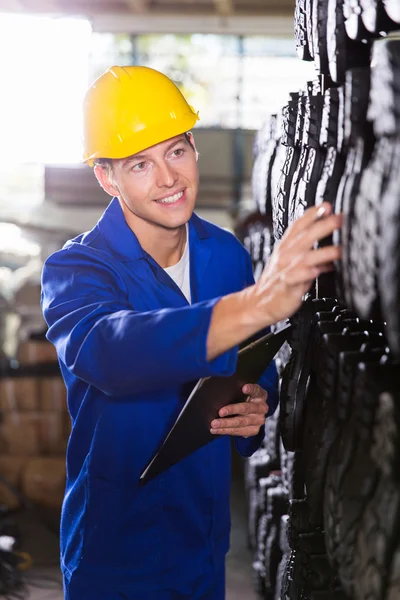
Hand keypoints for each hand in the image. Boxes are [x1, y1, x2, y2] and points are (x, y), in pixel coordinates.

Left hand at [210, 383, 267, 438]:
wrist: (251, 414)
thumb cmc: (242, 399)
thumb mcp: (241, 391)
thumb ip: (234, 389)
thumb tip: (212, 381)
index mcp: (260, 395)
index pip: (256, 390)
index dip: (251, 389)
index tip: (243, 388)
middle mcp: (262, 407)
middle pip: (246, 408)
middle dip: (232, 410)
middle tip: (220, 412)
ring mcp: (259, 420)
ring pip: (241, 422)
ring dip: (226, 423)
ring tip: (214, 424)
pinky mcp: (254, 430)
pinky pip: (238, 431)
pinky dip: (225, 431)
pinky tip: (215, 430)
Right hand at [250, 203, 341, 324]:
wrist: (257, 303)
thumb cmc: (277, 282)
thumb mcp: (292, 263)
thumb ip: (312, 254)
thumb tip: (336, 248)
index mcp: (286, 247)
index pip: (298, 225)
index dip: (312, 214)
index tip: (327, 205)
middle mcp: (285, 255)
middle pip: (305, 236)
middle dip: (323, 226)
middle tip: (339, 218)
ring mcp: (285, 269)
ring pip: (305, 256)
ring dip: (323, 251)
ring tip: (340, 249)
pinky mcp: (285, 285)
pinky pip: (296, 277)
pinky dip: (306, 273)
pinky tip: (317, 271)